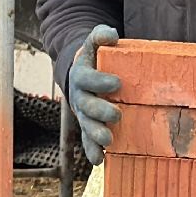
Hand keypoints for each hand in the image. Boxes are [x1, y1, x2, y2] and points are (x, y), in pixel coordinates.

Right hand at [67, 25, 122, 165]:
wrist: (80, 72)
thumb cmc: (95, 57)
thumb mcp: (94, 42)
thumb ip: (100, 35)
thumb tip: (111, 35)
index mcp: (80, 76)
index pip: (87, 79)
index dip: (100, 81)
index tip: (117, 83)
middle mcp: (79, 97)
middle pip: (86, 106)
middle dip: (100, 112)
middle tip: (116, 115)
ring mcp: (82, 114)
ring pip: (86, 126)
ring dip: (95, 135)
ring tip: (108, 141)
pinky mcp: (88, 126)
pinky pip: (87, 140)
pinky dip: (92, 151)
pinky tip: (99, 161)